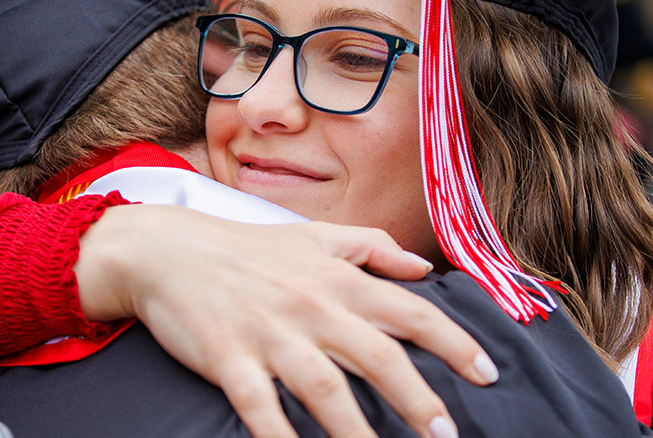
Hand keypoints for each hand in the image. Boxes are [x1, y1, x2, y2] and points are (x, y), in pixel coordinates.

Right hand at [75, 204, 497, 437]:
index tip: (487, 374)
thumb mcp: (314, 236)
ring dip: (359, 432)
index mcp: (336, 278)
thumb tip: (424, 269)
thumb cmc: (246, 247)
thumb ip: (372, 248)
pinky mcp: (227, 359)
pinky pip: (260, 408)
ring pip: (325, 390)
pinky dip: (280, 437)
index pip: (409, 310)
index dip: (453, 342)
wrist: (165, 250)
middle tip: (447, 435)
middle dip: (417, 399)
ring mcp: (268, 334)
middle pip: (377, 356)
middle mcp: (310, 306)